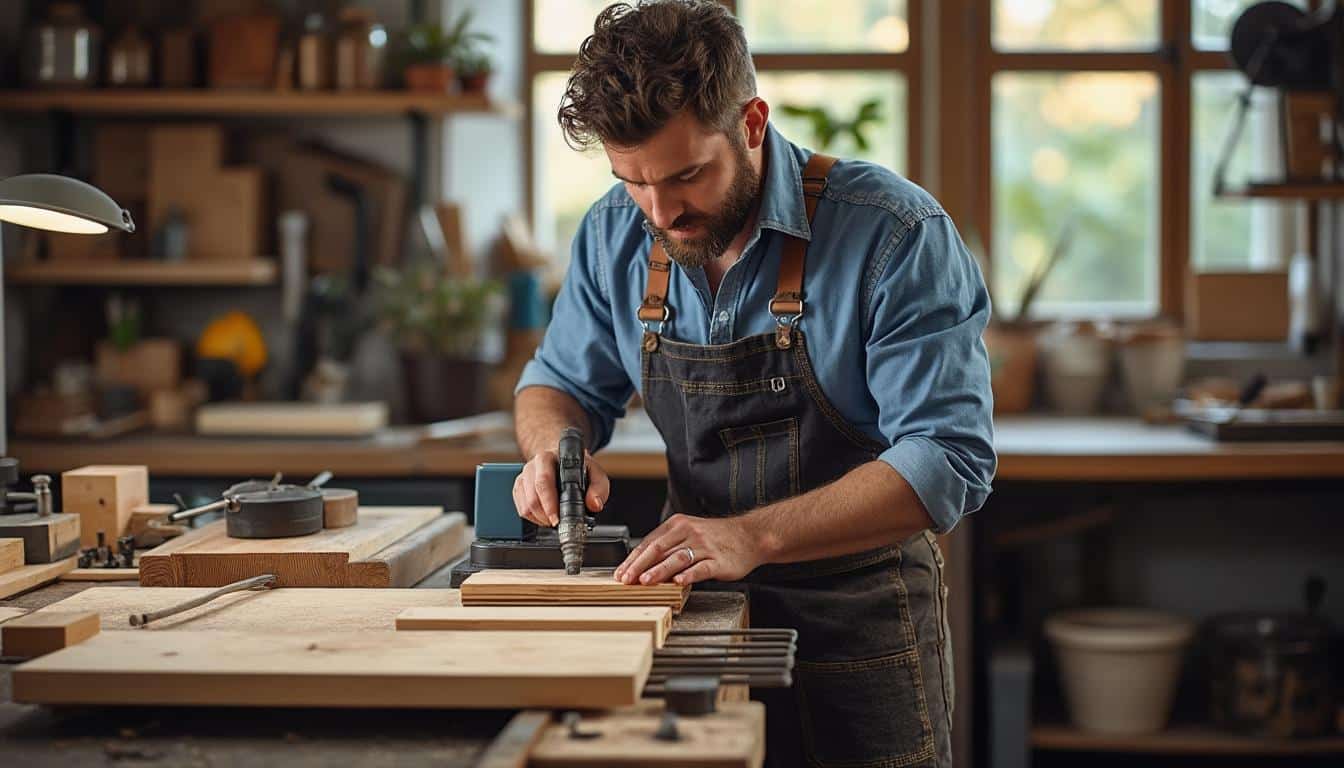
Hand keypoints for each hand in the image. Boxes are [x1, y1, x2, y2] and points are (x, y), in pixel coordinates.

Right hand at [512, 449, 609, 526]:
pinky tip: (545, 516)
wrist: (562, 461)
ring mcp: (524, 477)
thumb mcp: (595, 473)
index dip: (549, 502)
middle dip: (545, 516)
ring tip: (553, 520)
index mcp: (549, 458)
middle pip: (533, 497)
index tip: (557, 518)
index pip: (544, 481)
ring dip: (540, 519)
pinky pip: (522, 509)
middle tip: (557, 523)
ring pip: (525, 506)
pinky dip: (534, 518)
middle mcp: (533, 466)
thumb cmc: (578, 468)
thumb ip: (599, 488)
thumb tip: (594, 504)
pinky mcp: (519, 488)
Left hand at [615, 513, 765, 586]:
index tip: (620, 572)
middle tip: (626, 579)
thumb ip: (668, 545)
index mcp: (678, 525)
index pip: (649, 542)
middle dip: (639, 565)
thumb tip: (641, 564)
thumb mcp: (689, 533)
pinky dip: (688, 575)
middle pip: (659, 549)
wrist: (749, 536)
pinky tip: (678, 582)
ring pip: (677, 558)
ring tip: (645, 581)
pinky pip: (700, 568)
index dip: (632, 559)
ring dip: (658, 571)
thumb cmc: (716, 538)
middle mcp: (689, 533)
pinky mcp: (718, 561)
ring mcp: (704, 547)